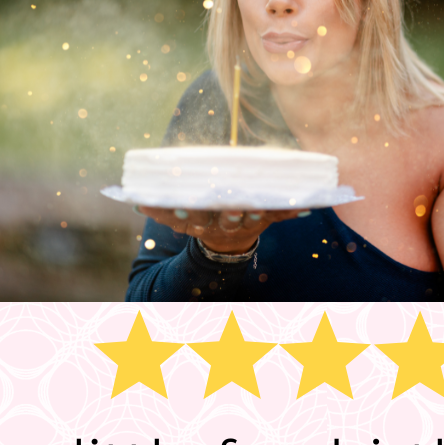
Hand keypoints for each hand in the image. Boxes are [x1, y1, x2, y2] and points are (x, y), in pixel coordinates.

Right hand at [137, 206, 305, 253]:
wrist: (225, 245)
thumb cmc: (200, 218)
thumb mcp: (177, 219)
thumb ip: (159, 208)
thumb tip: (135, 199)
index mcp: (202, 222)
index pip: (195, 218)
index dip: (191, 213)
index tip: (186, 207)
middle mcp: (225, 224)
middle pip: (228, 218)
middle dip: (231, 212)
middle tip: (232, 204)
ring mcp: (248, 223)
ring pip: (257, 217)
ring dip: (263, 210)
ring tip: (268, 203)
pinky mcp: (268, 220)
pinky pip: (283, 215)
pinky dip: (295, 211)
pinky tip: (308, 204)